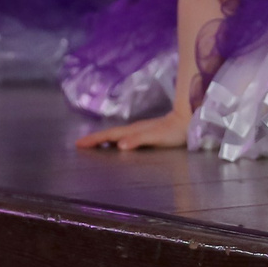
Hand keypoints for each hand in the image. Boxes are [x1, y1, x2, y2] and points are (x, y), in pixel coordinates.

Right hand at [76, 107, 192, 150]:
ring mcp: (141, 129)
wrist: (188, 121)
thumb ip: (138, 140)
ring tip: (93, 144)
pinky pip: (125, 136)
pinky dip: (116, 139)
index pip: (110, 135)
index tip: (79, 143)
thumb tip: (119, 145)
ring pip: (117, 134)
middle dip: (95, 138)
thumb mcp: (156, 137)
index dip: (95, 139)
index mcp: (133, 131)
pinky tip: (117, 143)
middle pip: (110, 133)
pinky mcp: (147, 132)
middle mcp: (135, 129)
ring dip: (103, 139)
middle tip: (79, 144)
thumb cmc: (173, 132)